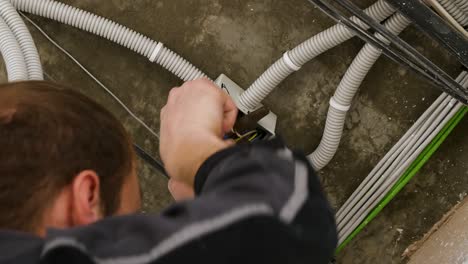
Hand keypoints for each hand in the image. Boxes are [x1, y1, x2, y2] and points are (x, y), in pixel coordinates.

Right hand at [160, 78, 236, 197]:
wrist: (188, 152)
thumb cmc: (180, 158)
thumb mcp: (172, 157)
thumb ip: (178, 155)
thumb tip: (177, 182)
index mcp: (167, 115)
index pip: (186, 108)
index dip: (199, 119)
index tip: (205, 131)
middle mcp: (176, 98)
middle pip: (200, 98)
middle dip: (210, 112)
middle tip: (215, 130)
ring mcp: (190, 92)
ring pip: (214, 98)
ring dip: (220, 113)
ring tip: (218, 130)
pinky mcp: (205, 88)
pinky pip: (227, 102)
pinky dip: (229, 115)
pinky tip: (222, 127)